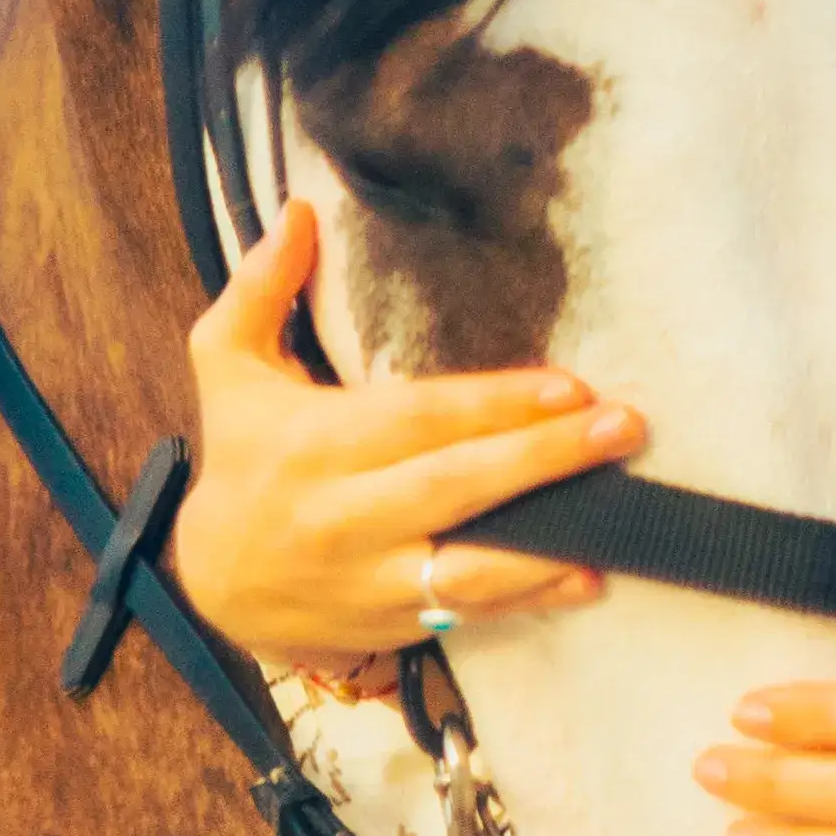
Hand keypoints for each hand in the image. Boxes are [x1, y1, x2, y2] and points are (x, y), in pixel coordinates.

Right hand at [170, 200, 643, 668]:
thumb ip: (260, 289)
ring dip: (550, 544)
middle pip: (455, 486)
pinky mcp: (392, 623)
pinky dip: (532, 599)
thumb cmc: (241, 459)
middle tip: (622, 428)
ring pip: (468, 567)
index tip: (570, 386)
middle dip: (545, 457)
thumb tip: (297, 212)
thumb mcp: (230, 367)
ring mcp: (369, 580)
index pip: (418, 419)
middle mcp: (342, 516)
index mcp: (313, 445)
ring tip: (619, 515)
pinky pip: (470, 614)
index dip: (495, 404)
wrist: (213, 584)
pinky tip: (588, 576)